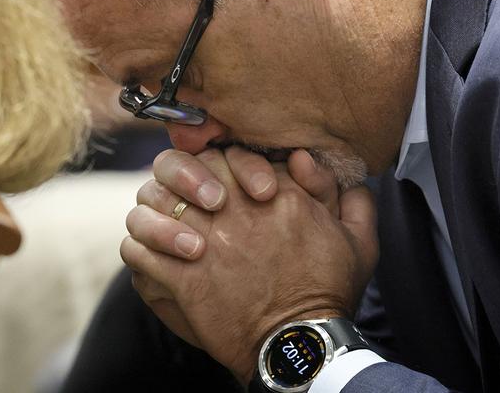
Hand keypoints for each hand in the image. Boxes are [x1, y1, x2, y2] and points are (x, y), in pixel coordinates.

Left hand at [122, 148, 377, 384]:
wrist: (300, 344)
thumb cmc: (329, 292)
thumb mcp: (360, 241)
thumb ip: (353, 198)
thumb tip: (316, 163)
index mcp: (278, 194)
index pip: (230, 153)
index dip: (219, 164)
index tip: (221, 184)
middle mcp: (238, 210)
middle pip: (186, 169)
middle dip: (179, 178)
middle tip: (187, 198)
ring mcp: (208, 241)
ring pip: (153, 204)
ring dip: (153, 212)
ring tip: (163, 226)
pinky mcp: (185, 277)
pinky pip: (139, 250)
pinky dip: (140, 249)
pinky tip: (153, 256)